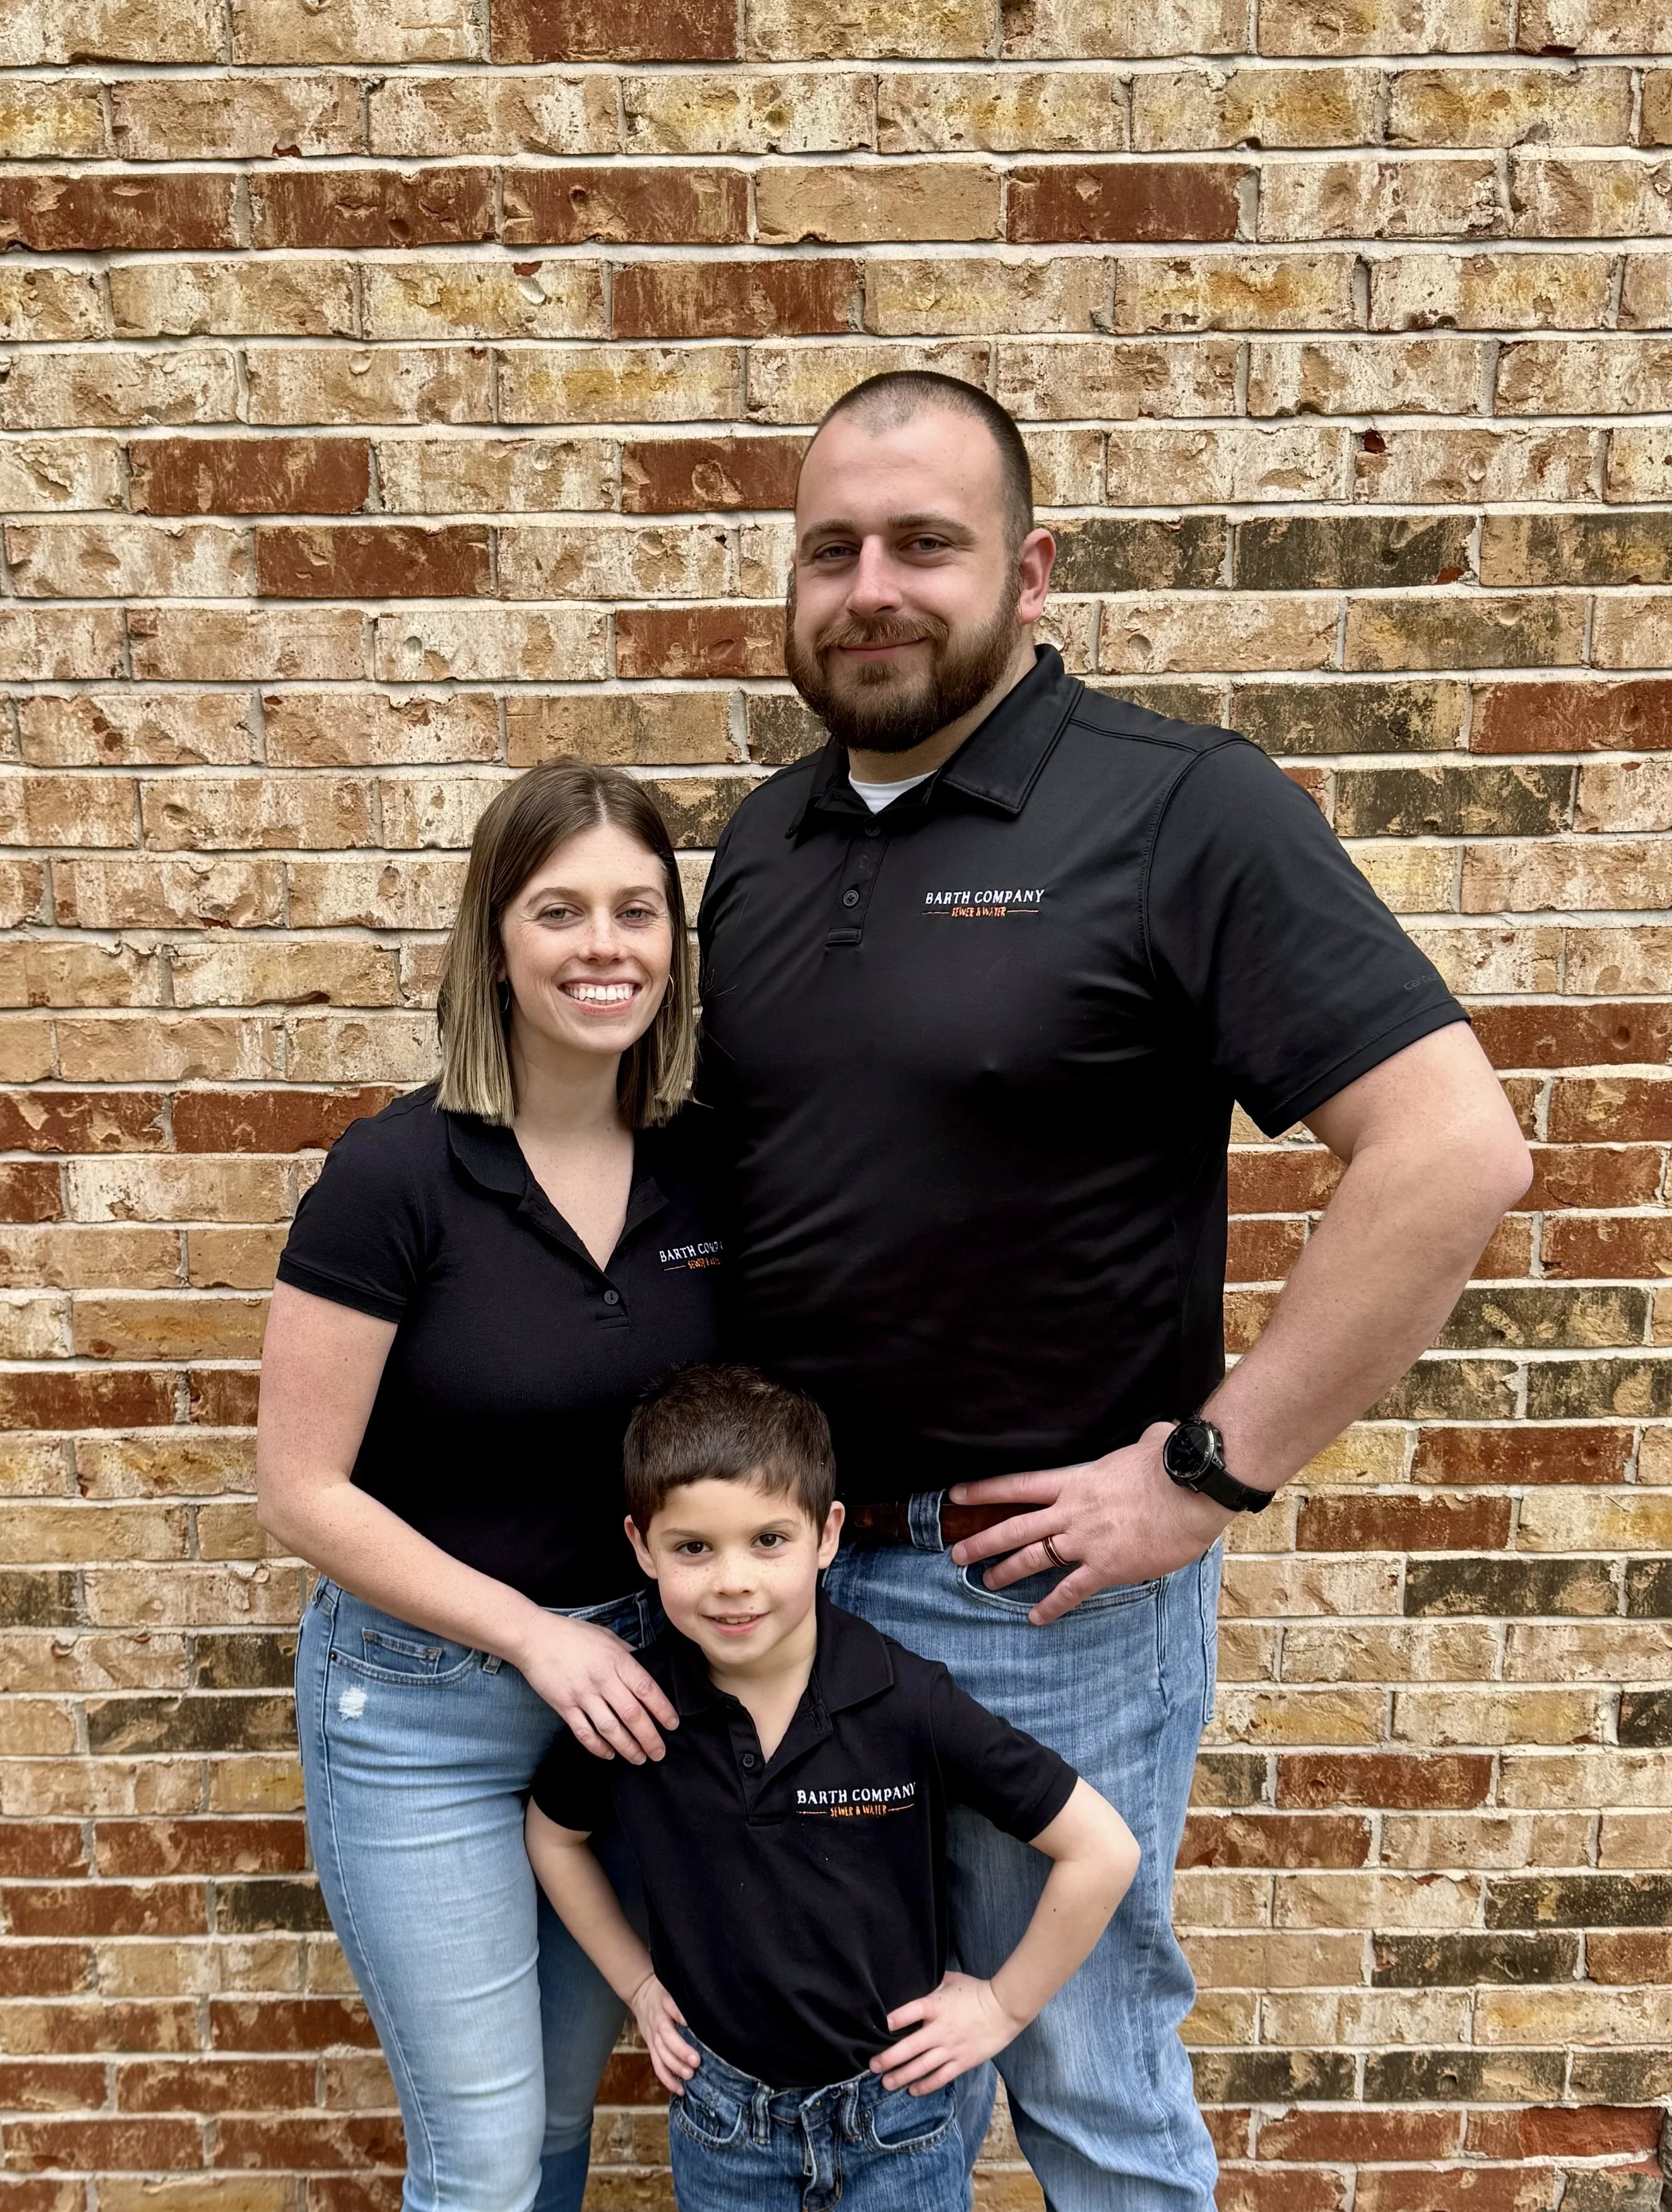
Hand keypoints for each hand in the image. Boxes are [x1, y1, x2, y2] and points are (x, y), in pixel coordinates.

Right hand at [513, 1613, 677, 1763]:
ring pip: (610, 1729)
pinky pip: (584, 1733)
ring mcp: (582, 1695)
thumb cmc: (573, 1634)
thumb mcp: (606, 1636)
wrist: (534, 1638)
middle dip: (649, 1738)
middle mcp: (602, 1680)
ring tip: (639, 1759)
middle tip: (659, 1753)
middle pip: (632, 1715)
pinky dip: (598, 1747)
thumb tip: (643, 1666)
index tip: (672, 1725)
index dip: (662, 1710)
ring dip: (628, 1748)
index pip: (646, 1689)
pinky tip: (609, 1754)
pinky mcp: (564, 1706)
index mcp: (617, 1660)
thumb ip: (626, 1653)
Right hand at [630, 1973, 696, 2095]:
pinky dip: (667, 2079)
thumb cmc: (660, 1992)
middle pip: (665, 2043)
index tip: (690, 2031)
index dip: (679, 2027)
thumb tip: (688, 2019)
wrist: (640, 1993)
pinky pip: (658, 2066)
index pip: (669, 2021)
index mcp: (662, 2011)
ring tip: (689, 2077)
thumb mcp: (669, 1989)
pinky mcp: (652, 2048)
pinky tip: (679, 2089)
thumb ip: (678, 2003)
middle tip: (696, 2063)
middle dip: (680, 2054)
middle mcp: (656, 2028)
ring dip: (674, 2070)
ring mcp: (652, 2040)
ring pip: (660, 2058)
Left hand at [870, 1971, 1025, 2094]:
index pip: (912, 2011)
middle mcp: (940, 2030)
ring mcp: (951, 2048)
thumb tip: (913, 1982)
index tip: (882, 2025)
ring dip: (902, 2076)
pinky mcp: (962, 2062)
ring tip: (886, 2083)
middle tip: (873, 2066)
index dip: (897, 2018)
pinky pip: (940, 2077)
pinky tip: (912, 2090)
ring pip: (921, 2067)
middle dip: (889, 2058)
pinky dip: (925, 2086)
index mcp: (937, 2006)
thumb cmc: (976, 1991)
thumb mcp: (951, 1981)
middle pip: (910, 2047)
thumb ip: (931, 1985)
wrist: (1004, 2009)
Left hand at [948, 1422, 1233, 1624]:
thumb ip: (1143, 1441)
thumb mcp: (1150, 1442)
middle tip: (955, 1554)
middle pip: (1014, 1527)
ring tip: (985, 1582)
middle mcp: (1071, 1511)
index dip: (984, 1491)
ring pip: (1033, 1559)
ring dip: (1006, 1572)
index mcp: (1075, 1480)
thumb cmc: (1171, 1463)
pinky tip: (1036, 1618)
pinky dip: (1051, 1606)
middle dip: (981, 1541)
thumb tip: (1157, 1434)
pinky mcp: (1105, 1567)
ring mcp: (1085, 1541)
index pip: (1018, 1485)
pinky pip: (1071, 1591)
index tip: (957, 1496)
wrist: (1191, 1490)